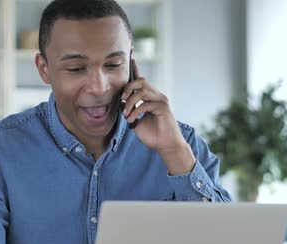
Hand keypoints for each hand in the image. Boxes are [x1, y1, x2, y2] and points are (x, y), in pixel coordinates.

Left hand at [121, 60, 195, 174]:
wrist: (165, 146)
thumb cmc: (152, 135)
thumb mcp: (135, 121)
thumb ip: (128, 110)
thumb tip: (121, 102)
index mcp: (149, 97)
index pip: (140, 79)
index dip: (135, 68)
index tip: (130, 54)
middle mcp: (156, 95)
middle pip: (140, 81)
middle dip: (128, 89)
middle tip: (122, 102)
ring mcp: (161, 100)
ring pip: (142, 90)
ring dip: (131, 102)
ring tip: (127, 115)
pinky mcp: (163, 107)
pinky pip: (146, 103)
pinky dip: (136, 112)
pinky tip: (132, 120)